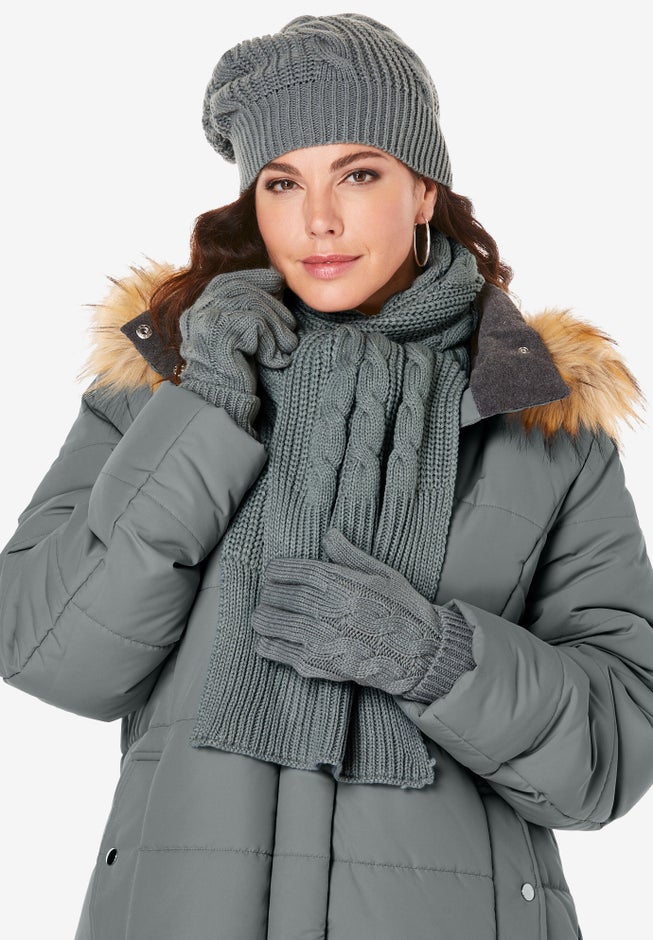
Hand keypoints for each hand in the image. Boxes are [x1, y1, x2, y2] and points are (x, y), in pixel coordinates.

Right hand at [178, 267, 297, 434]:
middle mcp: (198, 313)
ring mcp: (207, 322)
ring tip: (288, 345)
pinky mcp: (221, 335)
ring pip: (254, 305)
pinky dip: (273, 343)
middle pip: (243, 289)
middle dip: (273, 304)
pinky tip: (276, 360)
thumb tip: (273, 284)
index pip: (227, 281)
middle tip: (290, 324)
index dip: (254, 278)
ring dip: (278, 326)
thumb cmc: (233, 377)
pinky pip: (257, 324)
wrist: (221, 406)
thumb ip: (243, 314)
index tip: (277, 281)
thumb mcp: (237, 339)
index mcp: (199, 312)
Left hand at [251, 527, 445, 696]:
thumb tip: (328, 535)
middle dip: (269, 594)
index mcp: (341, 582)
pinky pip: (281, 652)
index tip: (271, 572)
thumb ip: (349, 555)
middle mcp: (327, 608)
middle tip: (266, 594)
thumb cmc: (402, 609)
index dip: (278, 570)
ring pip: (275, 623)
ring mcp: (320, 637)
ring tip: (260, 616)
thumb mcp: (382, 574)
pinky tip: (265, 641)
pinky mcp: (319, 663)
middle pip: (281, 596)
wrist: (417, 654)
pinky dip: (268, 645)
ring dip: (262, 618)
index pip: (296, 571)